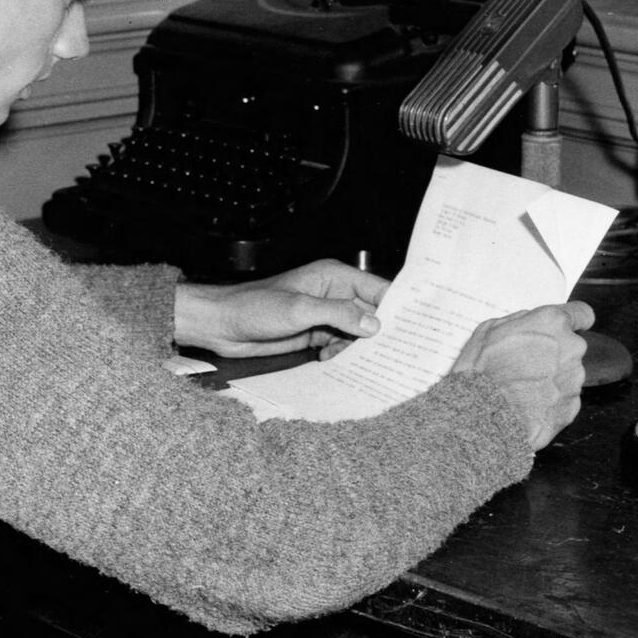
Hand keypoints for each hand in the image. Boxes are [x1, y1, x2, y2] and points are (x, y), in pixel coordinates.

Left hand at [173, 259, 390, 357]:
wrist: (222, 325)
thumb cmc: (253, 307)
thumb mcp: (299, 310)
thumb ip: (338, 315)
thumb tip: (373, 325)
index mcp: (333, 277)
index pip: (377, 290)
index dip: (397, 307)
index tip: (415, 326)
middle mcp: (333, 295)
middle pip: (371, 314)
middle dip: (379, 333)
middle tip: (391, 354)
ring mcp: (324, 316)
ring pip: (356, 334)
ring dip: (357, 348)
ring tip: (352, 360)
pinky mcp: (314, 335)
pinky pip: (339, 346)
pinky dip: (340, 355)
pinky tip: (328, 360)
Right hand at [451, 301, 593, 450]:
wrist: (480, 417)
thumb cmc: (481, 371)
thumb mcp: (489, 330)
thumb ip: (521, 322)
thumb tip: (531, 324)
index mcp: (552, 323)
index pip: (582, 314)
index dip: (576, 320)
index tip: (573, 326)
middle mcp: (571, 348)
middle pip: (571, 348)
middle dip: (554, 354)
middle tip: (525, 366)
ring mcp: (574, 380)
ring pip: (568, 376)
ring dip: (551, 380)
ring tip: (522, 390)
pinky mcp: (571, 408)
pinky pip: (564, 401)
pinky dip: (550, 403)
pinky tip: (527, 407)